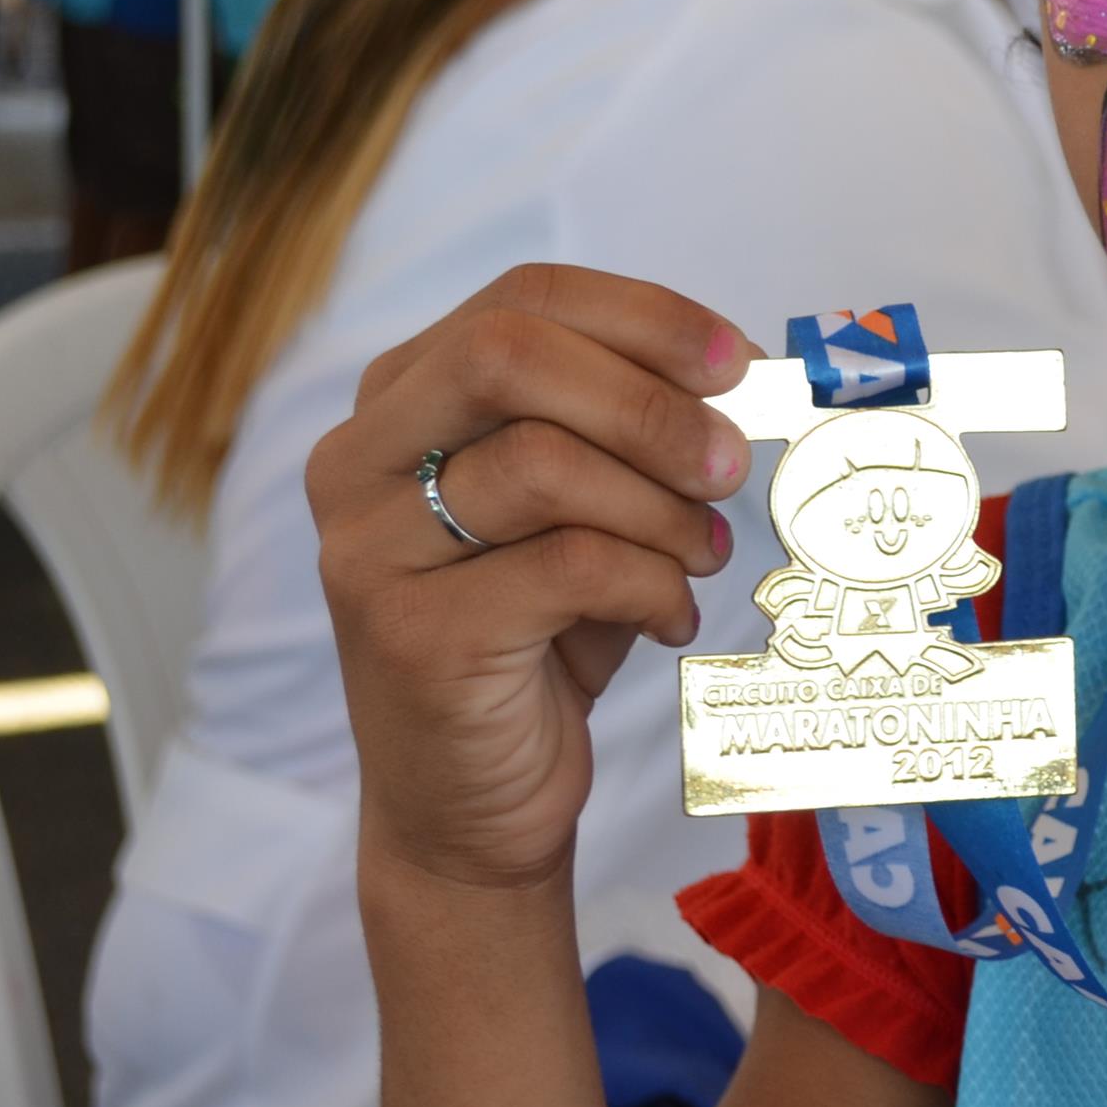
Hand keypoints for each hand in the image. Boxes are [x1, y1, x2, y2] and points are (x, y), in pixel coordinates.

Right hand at [306, 264, 750, 892]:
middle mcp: (360, 461)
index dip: (645, 317)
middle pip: (509, 356)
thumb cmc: (538, 638)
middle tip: (728, 463)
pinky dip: (651, 586)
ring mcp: (371, 548)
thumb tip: (746, 376)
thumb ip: (628, 431)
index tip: (739, 363)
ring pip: (542, 464)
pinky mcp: (411, 634)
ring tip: (704, 554)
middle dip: (648, 403)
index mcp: (402, 400)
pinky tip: (668, 618)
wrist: (472, 807)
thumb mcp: (583, 509)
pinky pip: (567, 566)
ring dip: (661, 508)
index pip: (523, 299)